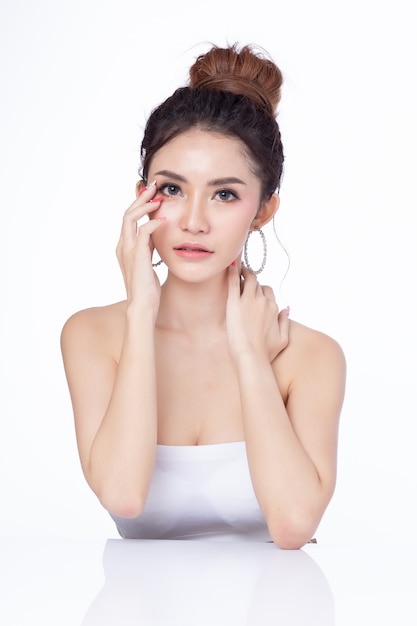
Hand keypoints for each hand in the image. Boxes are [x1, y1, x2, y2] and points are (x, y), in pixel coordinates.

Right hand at [116, 182, 164, 314]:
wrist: (143, 305)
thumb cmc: (147, 287)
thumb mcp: (149, 261)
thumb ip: (149, 246)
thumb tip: (158, 233)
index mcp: (124, 246)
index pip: (129, 218)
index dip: (139, 204)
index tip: (152, 194)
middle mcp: (123, 246)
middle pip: (127, 213)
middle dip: (141, 198)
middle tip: (155, 186)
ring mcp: (127, 251)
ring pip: (130, 218)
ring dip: (144, 205)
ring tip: (158, 198)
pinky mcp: (137, 257)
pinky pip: (142, 233)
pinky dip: (152, 223)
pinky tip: (163, 220)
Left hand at [226, 264, 288, 363]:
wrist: (251, 356)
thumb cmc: (266, 352)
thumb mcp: (283, 339)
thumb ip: (285, 322)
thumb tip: (286, 309)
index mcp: (274, 308)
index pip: (268, 292)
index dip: (261, 291)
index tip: (255, 292)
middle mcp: (263, 301)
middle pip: (259, 284)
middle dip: (252, 280)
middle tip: (245, 278)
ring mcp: (249, 300)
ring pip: (249, 278)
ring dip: (245, 272)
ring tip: (238, 268)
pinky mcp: (234, 302)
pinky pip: (234, 281)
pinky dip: (232, 272)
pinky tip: (229, 266)